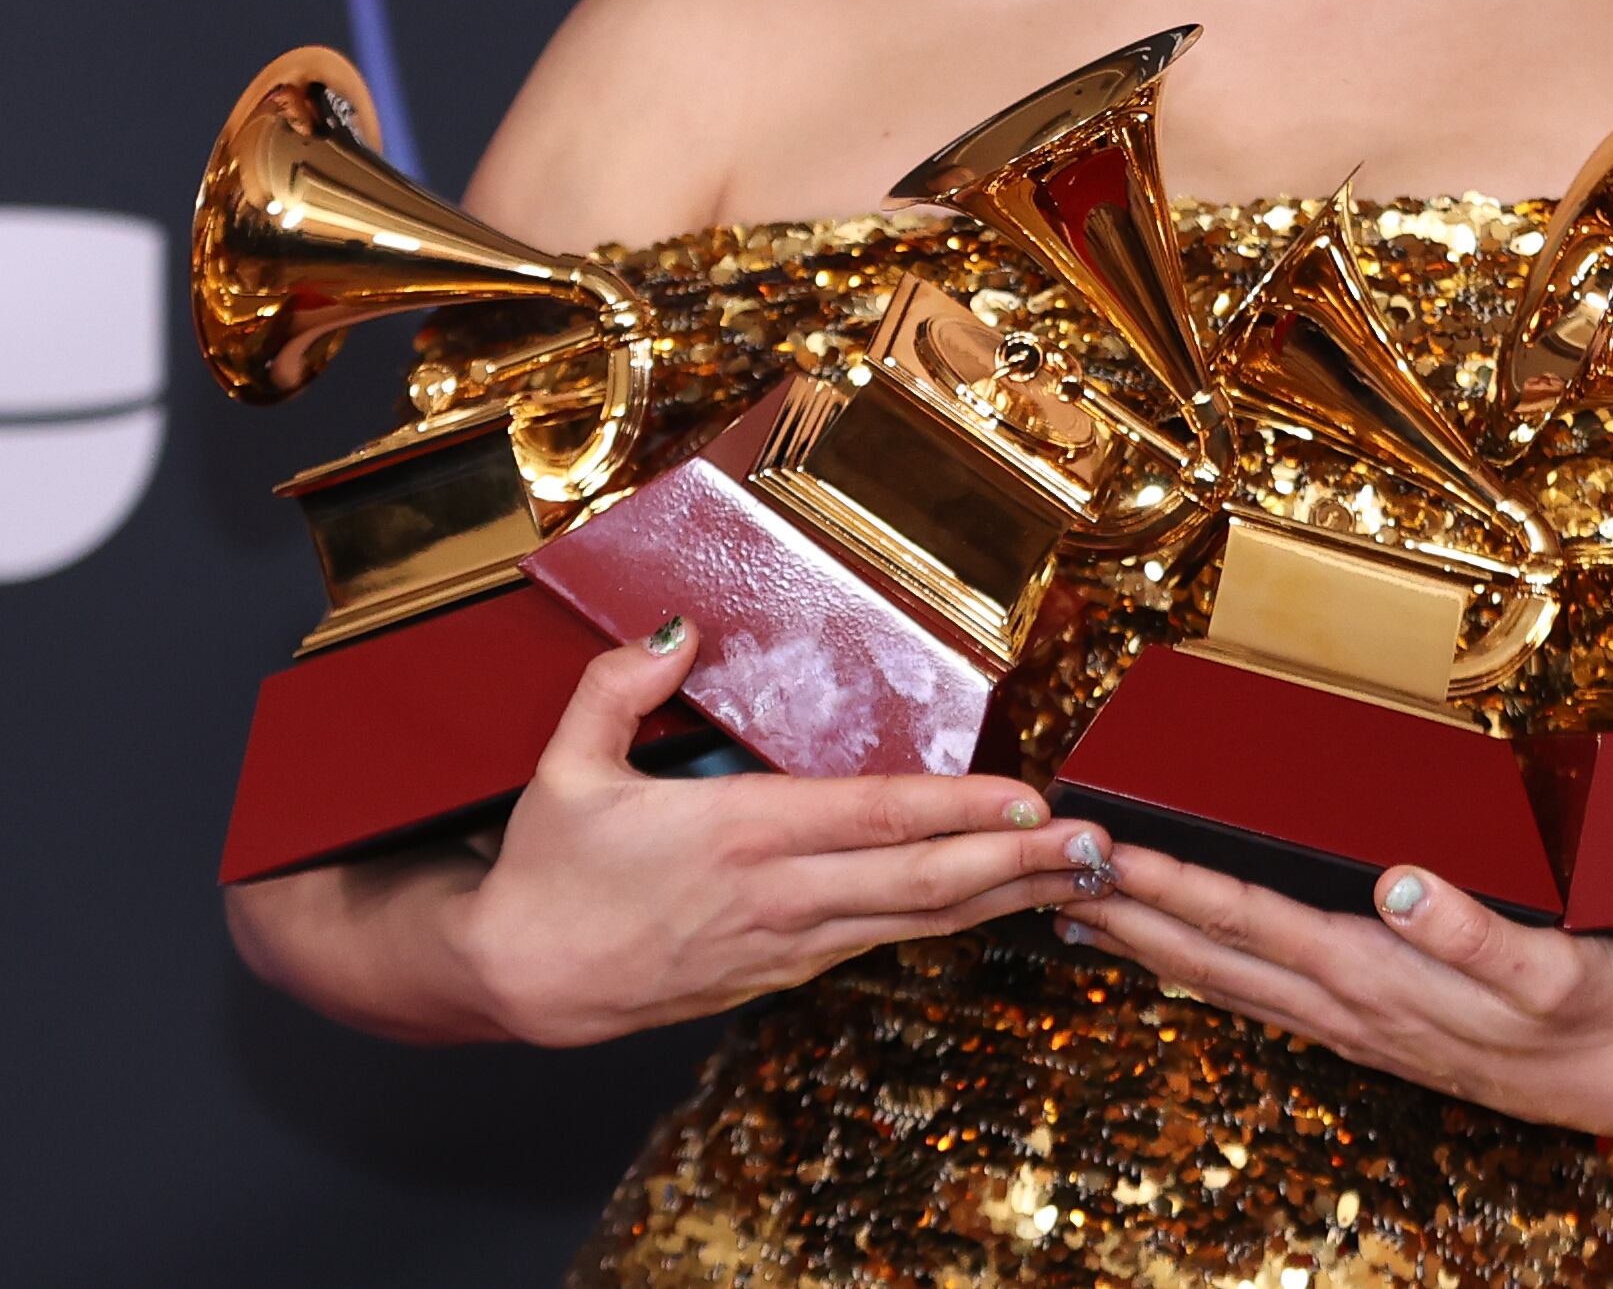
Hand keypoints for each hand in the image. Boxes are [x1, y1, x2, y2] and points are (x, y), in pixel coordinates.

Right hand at [447, 623, 1114, 1045]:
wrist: (515, 982)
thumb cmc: (546, 874)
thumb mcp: (564, 766)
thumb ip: (620, 687)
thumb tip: (677, 631)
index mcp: (740, 836)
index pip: (876, 819)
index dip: (962, 811)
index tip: (1030, 797)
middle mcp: (779, 896)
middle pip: (922, 882)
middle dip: (1018, 863)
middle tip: (1096, 845)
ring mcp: (786, 946)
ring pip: (915, 921)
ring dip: (1001, 897)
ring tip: (1075, 873)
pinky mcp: (779, 976)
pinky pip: (879, 943)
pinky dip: (943, 922)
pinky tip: (989, 905)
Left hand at [1060, 846, 1612, 1134]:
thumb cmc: (1593, 1009)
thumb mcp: (1551, 968)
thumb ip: (1473, 929)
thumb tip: (1402, 884)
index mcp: (1373, 975)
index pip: (1247, 920)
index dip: (1171, 882)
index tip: (1105, 850)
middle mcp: (1347, 1003)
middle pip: (1212, 954)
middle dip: (1129, 911)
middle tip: (1049, 876)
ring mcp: (1353, 1023)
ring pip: (1226, 979)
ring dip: (1153, 943)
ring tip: (1090, 913)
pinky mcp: (1371, 1027)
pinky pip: (1262, 995)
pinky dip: (1207, 969)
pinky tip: (1187, 961)